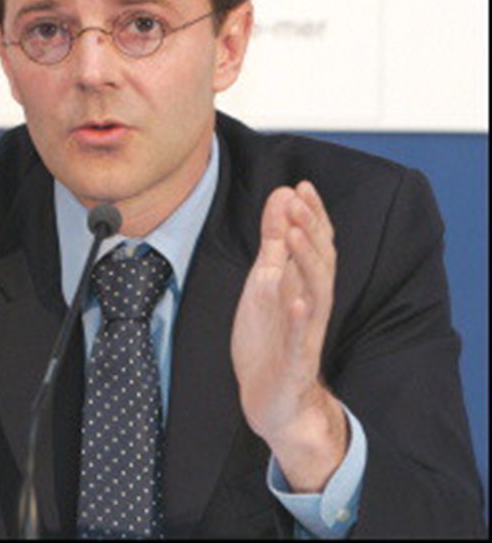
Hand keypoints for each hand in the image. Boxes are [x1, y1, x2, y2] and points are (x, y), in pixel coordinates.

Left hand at [231, 180, 345, 490]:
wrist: (272, 399)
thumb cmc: (270, 338)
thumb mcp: (266, 280)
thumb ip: (275, 241)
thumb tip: (282, 196)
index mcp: (302, 285)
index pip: (315, 245)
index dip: (311, 216)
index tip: (301, 185)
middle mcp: (309, 305)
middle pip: (318, 263)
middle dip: (310, 230)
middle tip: (298, 200)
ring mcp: (304, 333)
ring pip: (315, 293)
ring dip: (308, 263)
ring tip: (297, 234)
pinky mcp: (295, 360)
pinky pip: (301, 338)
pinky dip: (300, 318)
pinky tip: (296, 300)